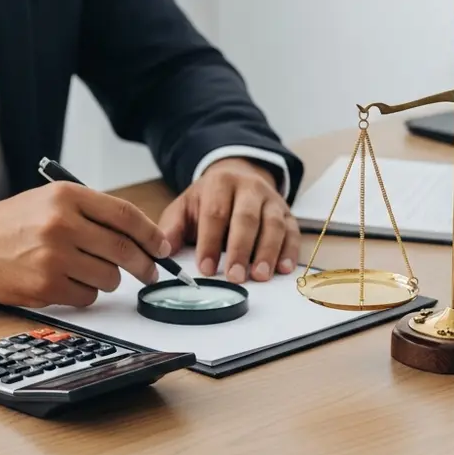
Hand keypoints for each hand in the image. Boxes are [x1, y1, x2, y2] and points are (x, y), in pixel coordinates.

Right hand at [0, 182, 170, 307]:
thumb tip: (142, 238)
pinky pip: (87, 297)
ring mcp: (52, 256)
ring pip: (108, 277)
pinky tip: (67, 283)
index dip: (151, 234)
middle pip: (123, 249)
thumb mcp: (50, 201)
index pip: (125, 215)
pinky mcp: (45, 286)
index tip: (163, 247)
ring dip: (108, 280)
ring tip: (87, 271)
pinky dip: (85, 294)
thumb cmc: (13, 224)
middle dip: (144, 265)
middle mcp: (61, 223)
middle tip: (149, 272)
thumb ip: (93, 212)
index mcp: (66, 196)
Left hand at [159, 157, 300, 282]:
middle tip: (234, 277)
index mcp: (220, 183)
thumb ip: (172, 228)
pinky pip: (292, 231)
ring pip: (273, 224)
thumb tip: (161, 251)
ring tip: (259, 276)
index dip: (210, 242)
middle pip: (247, 218)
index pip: (215, 213)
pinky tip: (283, 268)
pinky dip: (290, 251)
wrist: (238, 177)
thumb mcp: (185, 207)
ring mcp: (271, 200)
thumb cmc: (208, 200)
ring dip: (267, 252)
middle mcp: (249, 188)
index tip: (205, 268)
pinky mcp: (288, 213)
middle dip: (240, 250)